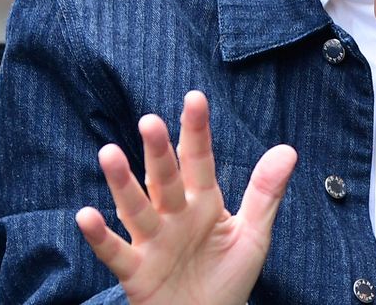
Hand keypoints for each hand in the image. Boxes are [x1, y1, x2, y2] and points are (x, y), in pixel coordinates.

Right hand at [76, 91, 297, 304]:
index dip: (197, 131)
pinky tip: (87, 215)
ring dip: (122, 183)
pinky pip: (115, 252)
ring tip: (109, 154)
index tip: (195, 98)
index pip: (199, 160)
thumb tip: (288, 150)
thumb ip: (266, 193)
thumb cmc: (229, 277)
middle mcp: (173, 215)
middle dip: (158, 152)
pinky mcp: (136, 271)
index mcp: (203, 202)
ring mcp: (152, 241)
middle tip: (150, 121)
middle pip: (164, 179)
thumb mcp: (253, 235)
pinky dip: (100, 236)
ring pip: (135, 207)